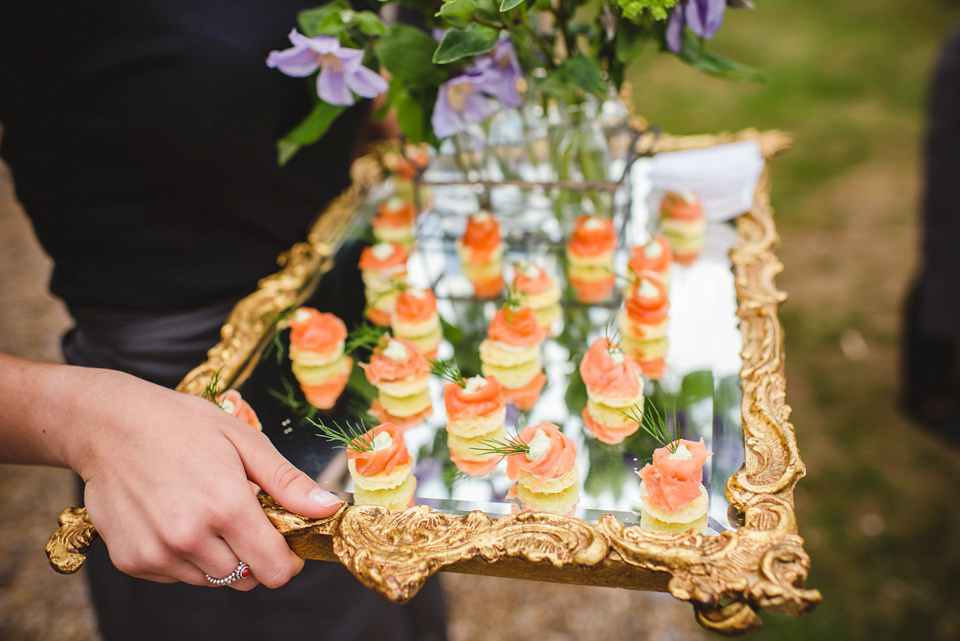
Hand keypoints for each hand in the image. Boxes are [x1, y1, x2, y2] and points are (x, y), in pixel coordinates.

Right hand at [62, 367, 343, 589]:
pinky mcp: (132, 561)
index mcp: (225, 506)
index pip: (274, 569)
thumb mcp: (244, 441)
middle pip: (245, 578)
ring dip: (219, 556)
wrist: (108, 425)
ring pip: (211, 580)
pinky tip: (176, 518)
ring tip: (204, 511)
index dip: (288, 560)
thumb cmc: (181, 425)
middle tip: (240, 515)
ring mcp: (158, 553)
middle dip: (253, 554)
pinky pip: (177, 576)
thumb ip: (288, 482)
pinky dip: (185, 557)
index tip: (286, 541)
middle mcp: (190, 537)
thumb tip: (328, 508)